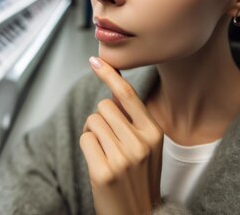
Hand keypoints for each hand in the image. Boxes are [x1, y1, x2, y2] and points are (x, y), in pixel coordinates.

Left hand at [80, 57, 163, 214]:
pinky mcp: (104, 171)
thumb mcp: (147, 147)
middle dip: (101, 120)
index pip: (127, 95)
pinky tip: (99, 163)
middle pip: (104, 106)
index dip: (110, 75)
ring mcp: (123, 157)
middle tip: (110, 143)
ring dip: (93, 133)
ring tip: (106, 154)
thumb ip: (134, 121)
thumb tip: (111, 94)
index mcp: (154, 132)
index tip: (96, 60)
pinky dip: (87, 147)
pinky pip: (85, 139)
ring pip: (92, 121)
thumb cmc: (139, 180)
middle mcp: (141, 142)